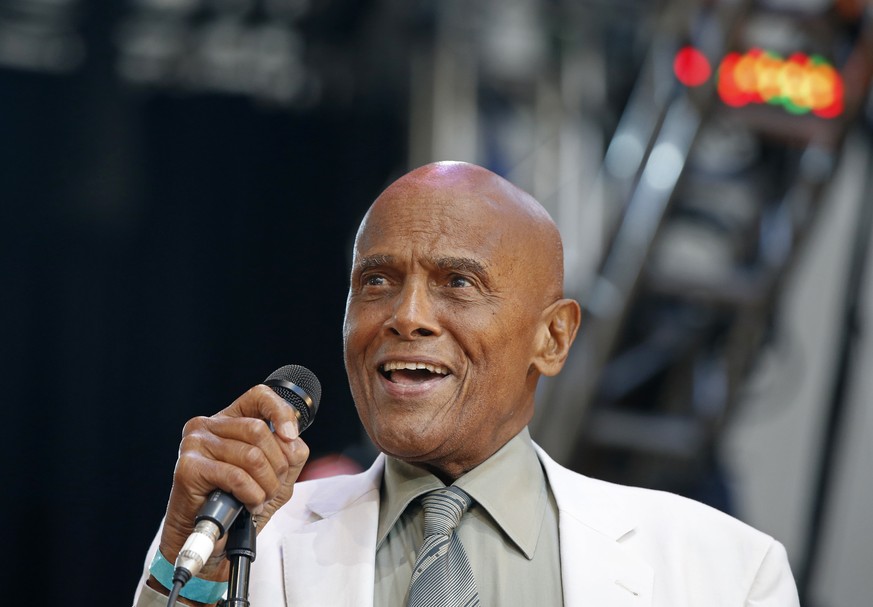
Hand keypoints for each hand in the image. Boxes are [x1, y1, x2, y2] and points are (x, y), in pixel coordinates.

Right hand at [156, 384, 309, 582]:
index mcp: (229, 420)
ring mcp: (195, 444)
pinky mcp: (188, 467)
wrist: (209, 539)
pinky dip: (251, 495)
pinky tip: (248, 505)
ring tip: (260, 500)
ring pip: (251, 456)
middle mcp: (208, 426)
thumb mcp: (275, 477)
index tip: (291, 436)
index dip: (280, 412)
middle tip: (272, 488)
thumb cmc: (238, 506)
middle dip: (277, 465)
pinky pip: (237, 476)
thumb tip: (294, 441)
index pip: (258, 396)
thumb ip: (290, 456)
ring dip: (265, 486)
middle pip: (259, 430)